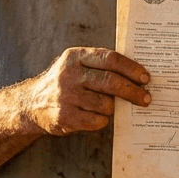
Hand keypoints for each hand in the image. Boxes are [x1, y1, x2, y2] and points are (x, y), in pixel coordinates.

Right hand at [26, 47, 150, 135]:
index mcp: (75, 56)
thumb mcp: (77, 65)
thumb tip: (139, 76)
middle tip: (146, 98)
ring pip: (106, 104)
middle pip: (110, 81)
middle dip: (133, 91)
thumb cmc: (66, 83)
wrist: (32, 104)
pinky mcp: (64, 117)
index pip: (110, 59)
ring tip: (113, 107)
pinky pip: (97, 121)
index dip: (131, 68)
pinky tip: (97, 116)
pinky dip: (102, 120)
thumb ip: (101, 66)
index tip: (146, 78)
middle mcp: (69, 74)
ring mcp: (65, 96)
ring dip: (114, 107)